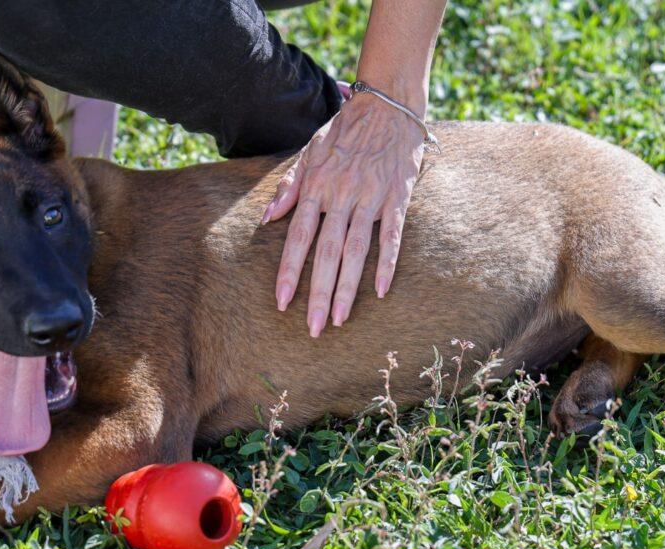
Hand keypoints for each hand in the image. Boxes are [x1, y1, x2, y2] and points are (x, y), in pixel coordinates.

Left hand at [263, 92, 424, 336]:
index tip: (281, 301)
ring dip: (347, 288)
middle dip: (317, 293)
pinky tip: (382, 291)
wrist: (387, 105)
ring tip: (339, 319)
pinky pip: (392, 237)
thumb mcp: (309, 151)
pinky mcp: (398, 198)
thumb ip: (289, 186)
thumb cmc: (345, 130)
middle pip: (326, 252)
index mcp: (317, 187)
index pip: (298, 237)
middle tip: (312, 328)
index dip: (289, 271)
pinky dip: (387, 264)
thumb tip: (267, 217)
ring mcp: (371, 198)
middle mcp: (341, 196)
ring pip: (356, 251)